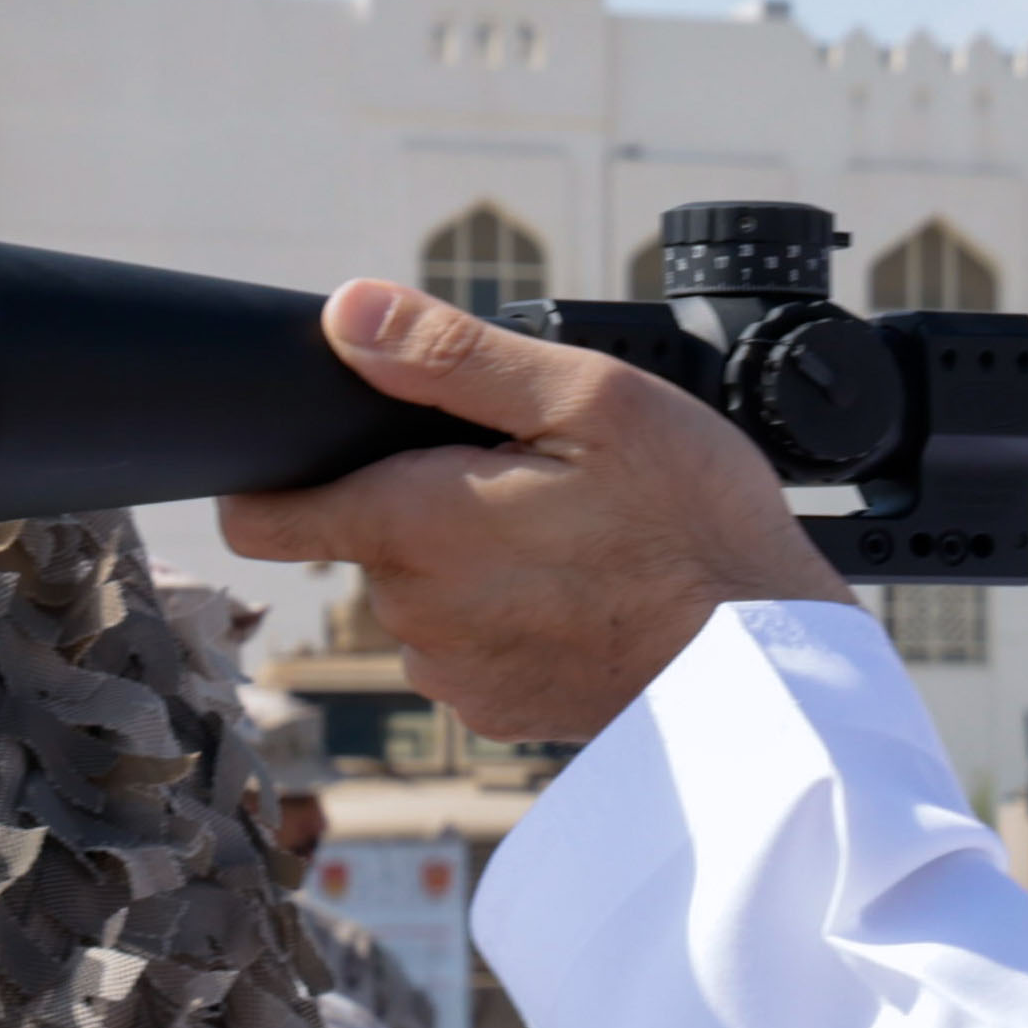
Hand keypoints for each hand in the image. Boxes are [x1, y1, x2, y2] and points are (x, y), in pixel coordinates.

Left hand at [222, 282, 846, 742]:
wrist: (764, 670)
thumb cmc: (692, 526)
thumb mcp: (588, 397)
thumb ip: (452, 355)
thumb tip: (348, 315)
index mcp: (413, 526)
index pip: (264, 516)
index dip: (275, 476)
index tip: (319, 455)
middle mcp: (413, 613)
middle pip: (369, 538)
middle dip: (428, 503)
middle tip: (533, 484)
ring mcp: (452, 673)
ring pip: (424, 593)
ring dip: (472, 564)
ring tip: (572, 545)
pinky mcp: (496, 713)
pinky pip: (471, 647)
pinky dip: (511, 619)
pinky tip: (584, 599)